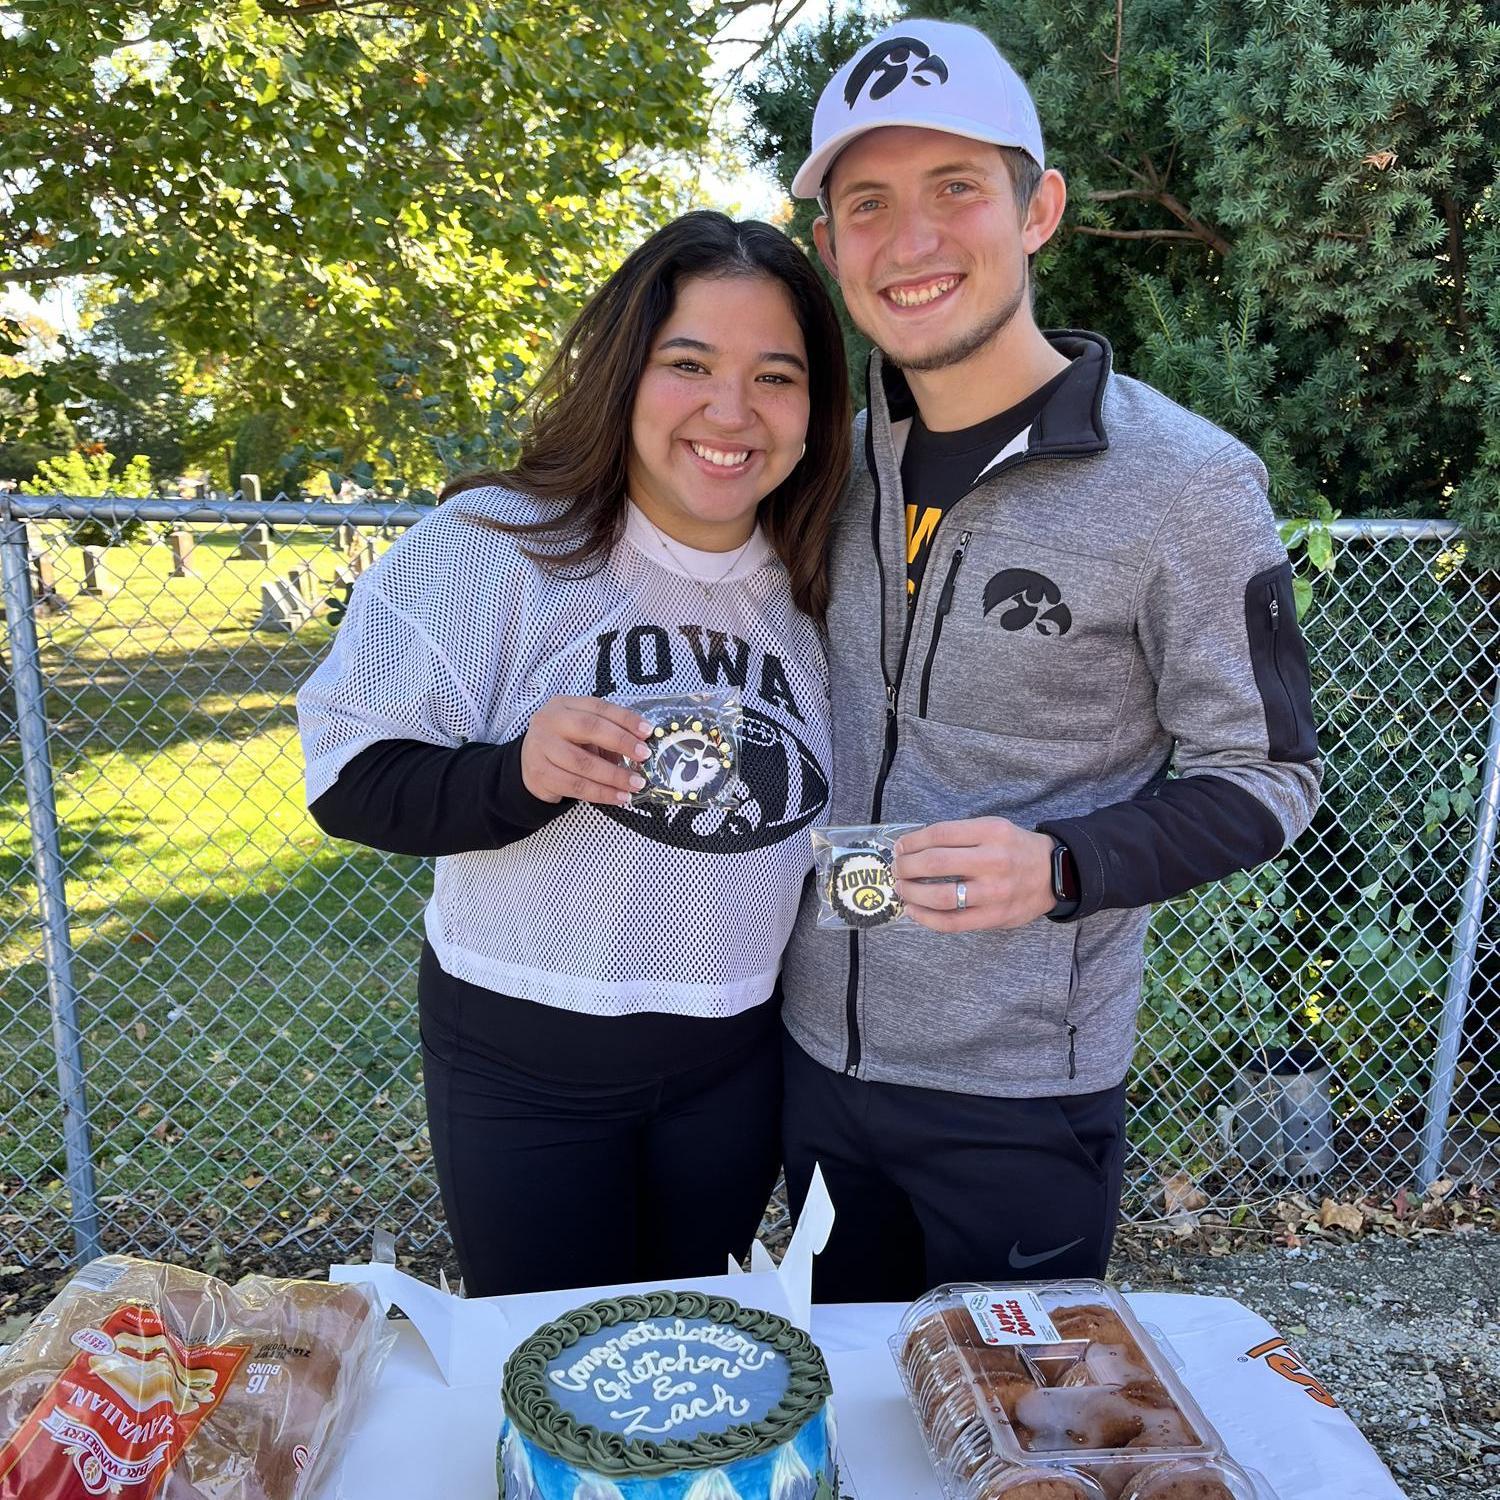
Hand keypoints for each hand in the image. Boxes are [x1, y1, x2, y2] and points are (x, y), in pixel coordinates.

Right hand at [521, 697, 653, 804]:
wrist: (529, 765)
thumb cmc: (565, 744)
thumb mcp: (582, 731)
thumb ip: (607, 733)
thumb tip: (641, 747)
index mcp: (564, 705)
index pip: (598, 707)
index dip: (624, 719)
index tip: (647, 732)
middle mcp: (549, 722)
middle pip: (589, 729)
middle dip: (621, 742)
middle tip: (644, 756)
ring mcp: (541, 748)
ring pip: (583, 763)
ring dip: (614, 775)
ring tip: (636, 783)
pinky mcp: (541, 774)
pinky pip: (577, 786)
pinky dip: (602, 793)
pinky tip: (619, 797)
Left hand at [891, 818, 1055, 931]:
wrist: (1054, 874)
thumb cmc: (1014, 849)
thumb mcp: (993, 828)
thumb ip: (958, 835)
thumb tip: (912, 846)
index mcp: (991, 832)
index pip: (939, 834)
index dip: (912, 842)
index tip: (899, 847)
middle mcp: (993, 861)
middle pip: (935, 863)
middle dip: (905, 867)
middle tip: (896, 869)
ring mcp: (994, 892)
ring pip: (940, 896)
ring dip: (911, 893)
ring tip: (902, 889)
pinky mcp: (994, 917)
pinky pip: (952, 923)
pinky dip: (926, 919)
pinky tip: (914, 911)